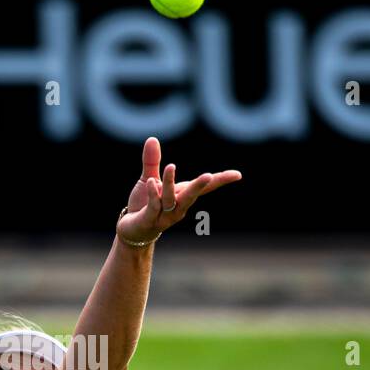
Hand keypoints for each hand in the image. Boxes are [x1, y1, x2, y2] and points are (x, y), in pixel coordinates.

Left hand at [116, 136, 241, 244]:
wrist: (131, 231)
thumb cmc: (144, 205)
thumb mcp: (148, 179)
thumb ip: (152, 161)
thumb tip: (152, 139)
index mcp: (180, 195)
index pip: (203, 187)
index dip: (220, 180)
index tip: (237, 175)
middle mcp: (176, 206)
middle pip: (191, 195)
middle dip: (200, 186)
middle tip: (209, 176)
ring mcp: (164, 215)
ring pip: (170, 199)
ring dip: (170, 183)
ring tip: (170, 166)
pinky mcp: (149, 220)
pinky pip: (153, 207)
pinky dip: (152, 194)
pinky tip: (151, 182)